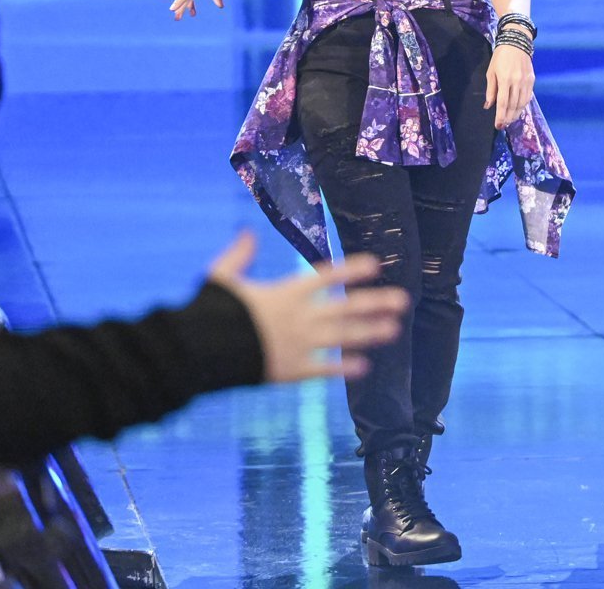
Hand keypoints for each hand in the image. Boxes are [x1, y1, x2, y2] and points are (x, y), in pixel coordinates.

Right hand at [206, 230, 408, 383]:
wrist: (199, 352)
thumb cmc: (210, 313)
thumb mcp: (222, 278)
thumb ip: (239, 256)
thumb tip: (248, 232)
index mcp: (286, 292)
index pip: (327, 276)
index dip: (352, 269)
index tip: (376, 264)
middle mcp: (300, 317)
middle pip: (346, 307)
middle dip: (376, 302)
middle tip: (404, 299)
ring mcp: (299, 344)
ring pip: (343, 337)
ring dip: (371, 332)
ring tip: (395, 329)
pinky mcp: (292, 370)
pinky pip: (324, 368)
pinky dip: (344, 367)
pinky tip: (365, 367)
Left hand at [484, 43, 534, 128]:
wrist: (517, 43)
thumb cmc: (500, 57)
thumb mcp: (491, 72)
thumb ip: (491, 90)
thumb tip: (489, 106)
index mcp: (505, 80)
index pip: (503, 103)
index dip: (501, 116)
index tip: (498, 125)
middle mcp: (517, 82)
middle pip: (514, 105)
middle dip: (508, 118)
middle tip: (503, 125)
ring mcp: (526, 82)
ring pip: (522, 103)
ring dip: (516, 114)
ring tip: (510, 120)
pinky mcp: (532, 80)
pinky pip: (528, 97)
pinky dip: (523, 105)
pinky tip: (518, 110)